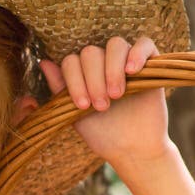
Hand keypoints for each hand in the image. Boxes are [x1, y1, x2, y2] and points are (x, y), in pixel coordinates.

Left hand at [39, 37, 171, 165]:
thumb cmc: (103, 135)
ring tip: (117, 94)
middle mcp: (103, 64)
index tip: (83, 106)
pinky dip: (137, 53)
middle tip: (102, 106)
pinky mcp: (151, 64)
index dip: (75, 81)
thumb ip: (60, 89)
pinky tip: (132, 71)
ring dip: (112, 69)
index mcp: (83, 74)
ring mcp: (126, 62)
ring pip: (115, 45)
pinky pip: (144, 44)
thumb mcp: (75, 115)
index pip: (71, 62)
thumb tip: (43, 62)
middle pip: (90, 52)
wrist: (134, 150)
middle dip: (93, 79)